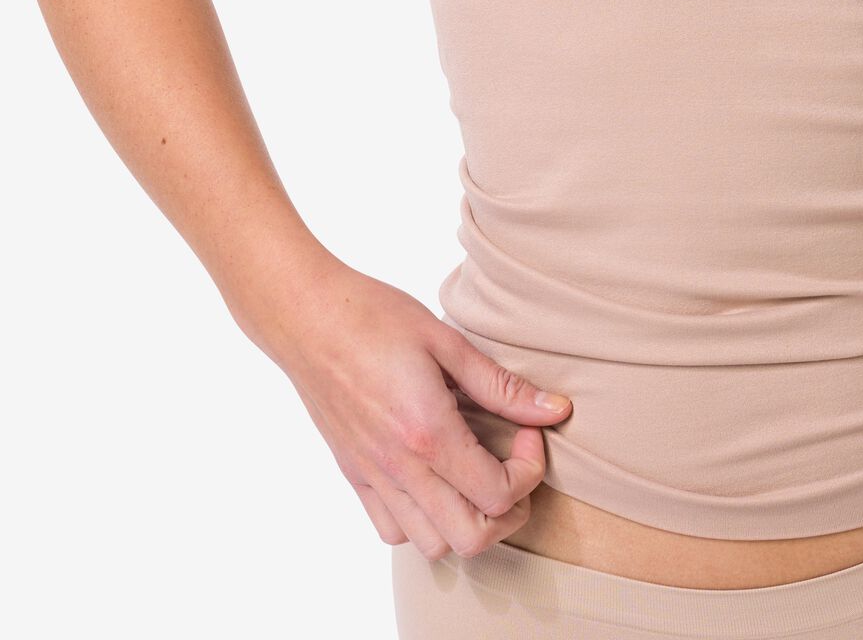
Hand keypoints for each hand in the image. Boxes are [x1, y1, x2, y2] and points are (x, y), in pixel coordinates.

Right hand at [254, 259, 573, 560]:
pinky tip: (435, 479)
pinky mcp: (354, 475)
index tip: (529, 431)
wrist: (307, 317)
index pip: (498, 494)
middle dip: (509, 511)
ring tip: (476, 474)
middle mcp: (400, 467)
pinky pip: (391, 531)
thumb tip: (556, 410)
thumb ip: (501, 385)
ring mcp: (373, 477)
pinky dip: (422, 522)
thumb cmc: (375, 317)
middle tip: (514, 465)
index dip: (529, 470)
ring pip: (431, 545)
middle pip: (472, 538)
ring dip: (466, 521)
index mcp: (429, 433)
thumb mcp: (447, 342)